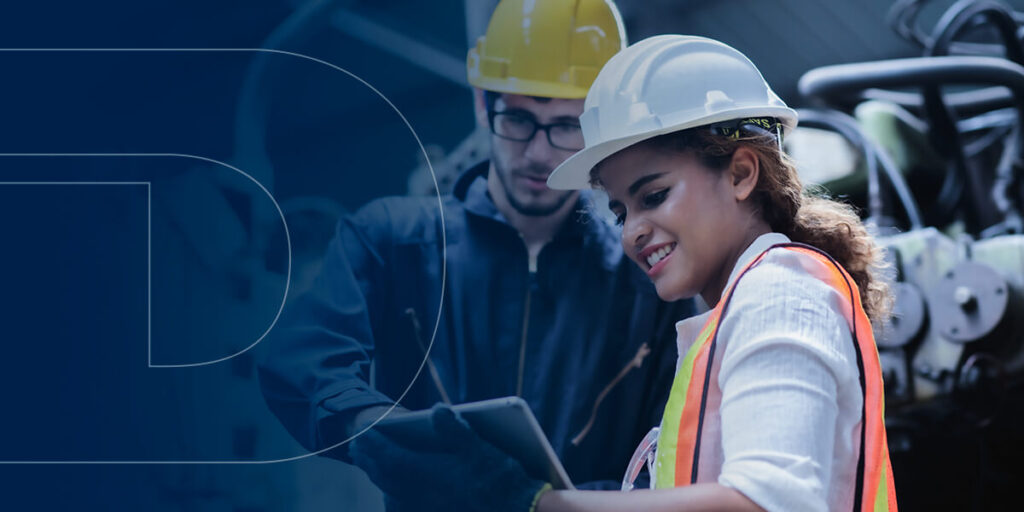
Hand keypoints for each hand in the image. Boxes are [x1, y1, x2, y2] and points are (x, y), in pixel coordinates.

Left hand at [349, 403, 549, 511]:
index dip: (373, 443)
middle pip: (385, 475)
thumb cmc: (501, 480)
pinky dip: (395, 499)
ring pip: (392, 494)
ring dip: (379, 478)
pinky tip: (397, 496)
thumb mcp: (480, 448)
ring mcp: (425, 510)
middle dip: (369, 459)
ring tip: (373, 466)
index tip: (361, 433)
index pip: (388, 456)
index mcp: (427, 473)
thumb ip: (455, 429)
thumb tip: (436, 409)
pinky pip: (405, 509)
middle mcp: (420, 495)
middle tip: (359, 447)